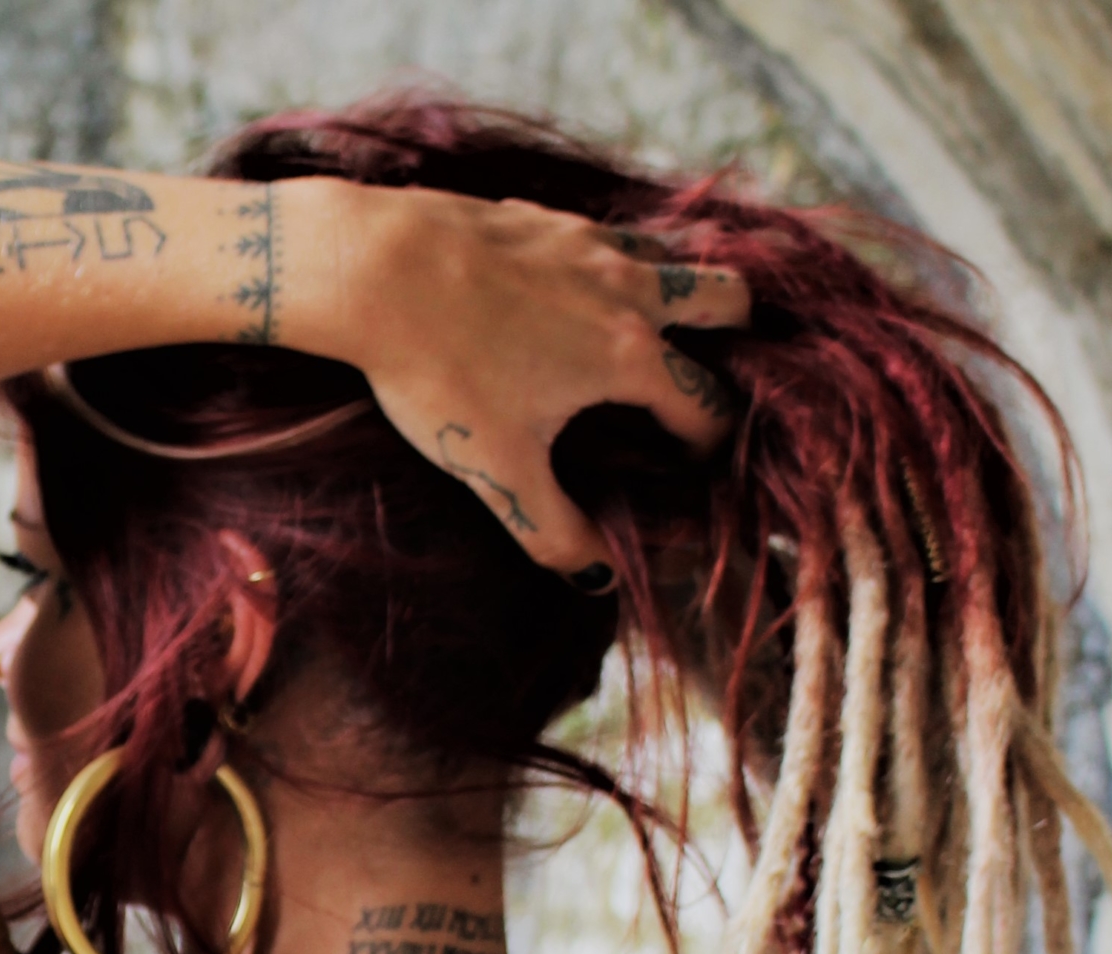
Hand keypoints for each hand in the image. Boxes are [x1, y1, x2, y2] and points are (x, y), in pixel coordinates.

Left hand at [326, 185, 751, 586]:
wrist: (377, 269)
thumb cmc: (438, 373)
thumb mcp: (496, 470)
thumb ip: (554, 529)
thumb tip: (601, 579)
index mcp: (629, 356)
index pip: (706, 402)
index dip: (709, 443)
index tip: (693, 466)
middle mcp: (627, 289)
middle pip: (727, 298)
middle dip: (734, 338)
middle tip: (706, 375)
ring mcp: (588, 243)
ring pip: (674, 254)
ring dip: (681, 289)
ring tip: (654, 329)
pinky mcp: (544, 217)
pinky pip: (606, 235)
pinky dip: (613, 262)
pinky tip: (571, 292)